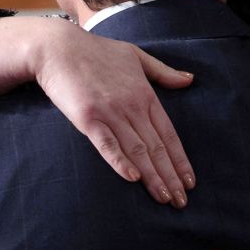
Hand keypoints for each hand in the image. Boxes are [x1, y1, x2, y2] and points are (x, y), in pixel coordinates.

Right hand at [0, 15, 196, 206]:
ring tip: (164, 198)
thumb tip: (189, 80)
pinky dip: (120, 161)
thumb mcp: (136, 55)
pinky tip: (133, 178)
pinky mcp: (87, 118)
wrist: (59, 47)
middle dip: (171, 176)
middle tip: (181, 202)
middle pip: (156, 147)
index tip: (190, 181)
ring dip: (152, 176)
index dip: (180, 159)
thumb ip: (163, 72)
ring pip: (137, 150)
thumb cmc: (97, 51)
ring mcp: (110, 112)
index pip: (169, 134)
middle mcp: (131, 106)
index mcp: (145, 94)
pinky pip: (107, 144)